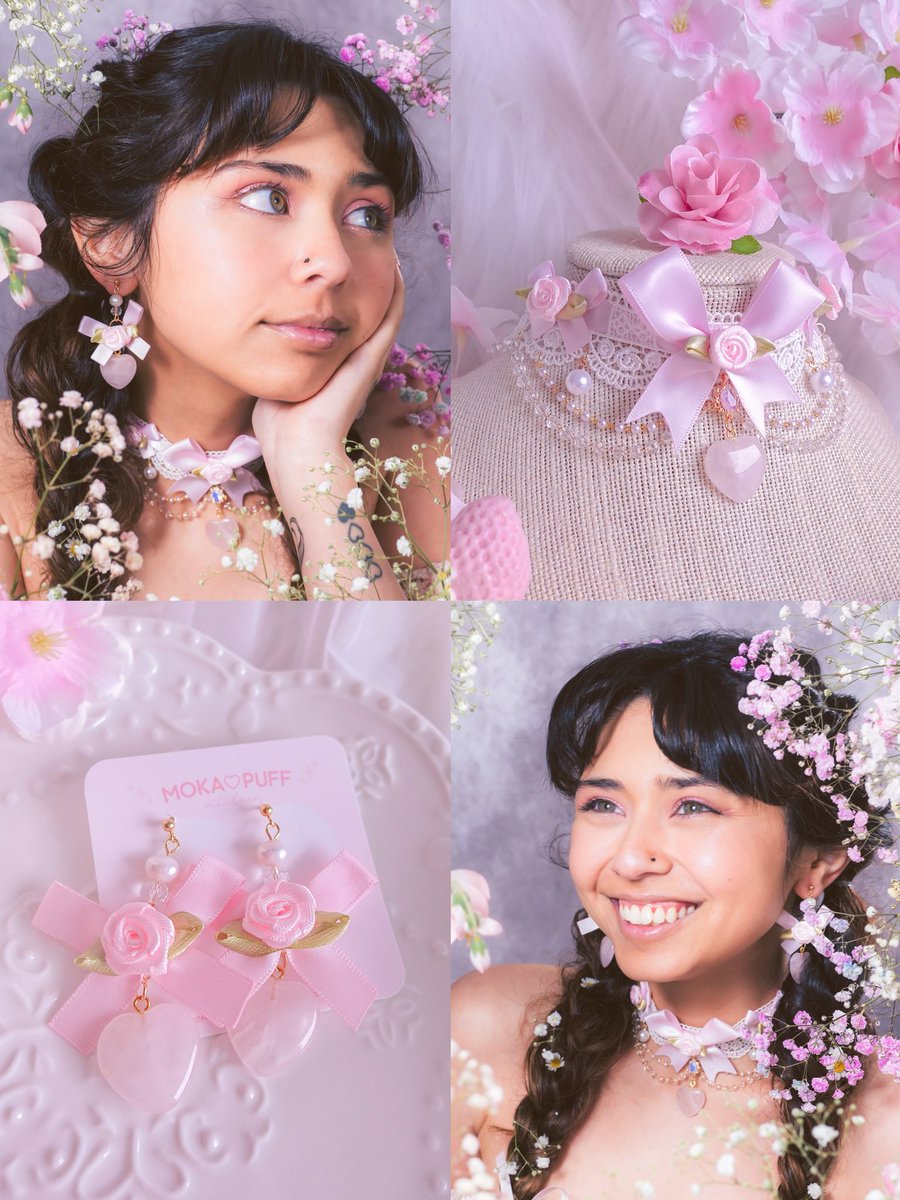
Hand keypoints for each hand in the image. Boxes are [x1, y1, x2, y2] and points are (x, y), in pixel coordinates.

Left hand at [252, 262, 404, 482]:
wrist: (297, 447)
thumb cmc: (280, 426)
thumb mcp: (274, 381)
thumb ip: (270, 361)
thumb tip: (254, 343)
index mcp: (334, 364)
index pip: (346, 321)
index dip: (346, 293)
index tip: (338, 266)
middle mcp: (355, 359)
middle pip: (369, 310)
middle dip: (367, 278)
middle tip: (366, 244)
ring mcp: (366, 358)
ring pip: (386, 310)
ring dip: (387, 279)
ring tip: (384, 246)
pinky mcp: (371, 358)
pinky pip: (391, 317)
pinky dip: (395, 292)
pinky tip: (392, 266)